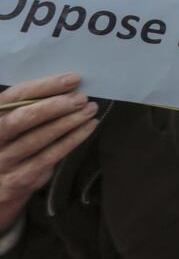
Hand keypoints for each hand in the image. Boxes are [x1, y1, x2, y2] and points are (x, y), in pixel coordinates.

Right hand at [0, 74, 98, 229]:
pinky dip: (73, 139)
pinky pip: (50, 156)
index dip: (45, 86)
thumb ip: (29, 107)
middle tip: (82, 98)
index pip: (15, 96)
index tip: (73, 79)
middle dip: (55, 106)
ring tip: (90, 109)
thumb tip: (68, 88)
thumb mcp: (12, 123)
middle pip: (22, 119)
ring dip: (69, 121)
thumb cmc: (11, 145)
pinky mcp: (20, 179)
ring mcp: (4, 161)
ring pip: (38, 138)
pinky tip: (88, 127)